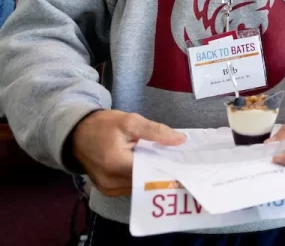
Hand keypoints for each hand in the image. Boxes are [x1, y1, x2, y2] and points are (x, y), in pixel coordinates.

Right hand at [71, 110, 185, 196]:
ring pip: (139, 185)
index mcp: (116, 164)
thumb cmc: (102, 125)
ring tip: (160, 161)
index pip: (150, 171)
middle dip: (160, 170)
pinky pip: (130, 186)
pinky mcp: (106, 190)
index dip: (166, 165)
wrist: (76, 133)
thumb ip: (156, 131)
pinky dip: (139, 177)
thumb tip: (180, 140)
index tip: (181, 160)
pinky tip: (146, 166)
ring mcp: (108, 189)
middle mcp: (111, 183)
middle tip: (175, 160)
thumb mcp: (130, 121)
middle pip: (145, 180)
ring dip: (149, 175)